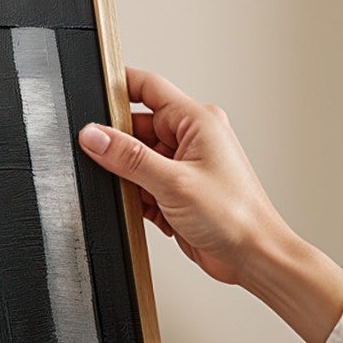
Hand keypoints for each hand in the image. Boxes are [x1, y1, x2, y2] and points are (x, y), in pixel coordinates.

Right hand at [78, 68, 342, 342]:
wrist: (252, 256)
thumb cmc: (235, 215)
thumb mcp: (172, 181)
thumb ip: (128, 157)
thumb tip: (94, 136)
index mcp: (197, 121)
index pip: (148, 87)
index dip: (118, 86)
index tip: (90, 96)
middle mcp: (191, 139)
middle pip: (136, 128)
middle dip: (119, 148)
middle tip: (107, 164)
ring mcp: (183, 165)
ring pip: (136, 160)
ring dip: (130, 179)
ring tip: (140, 195)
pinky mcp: (177, 190)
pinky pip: (142, 185)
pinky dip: (138, 199)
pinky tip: (149, 211)